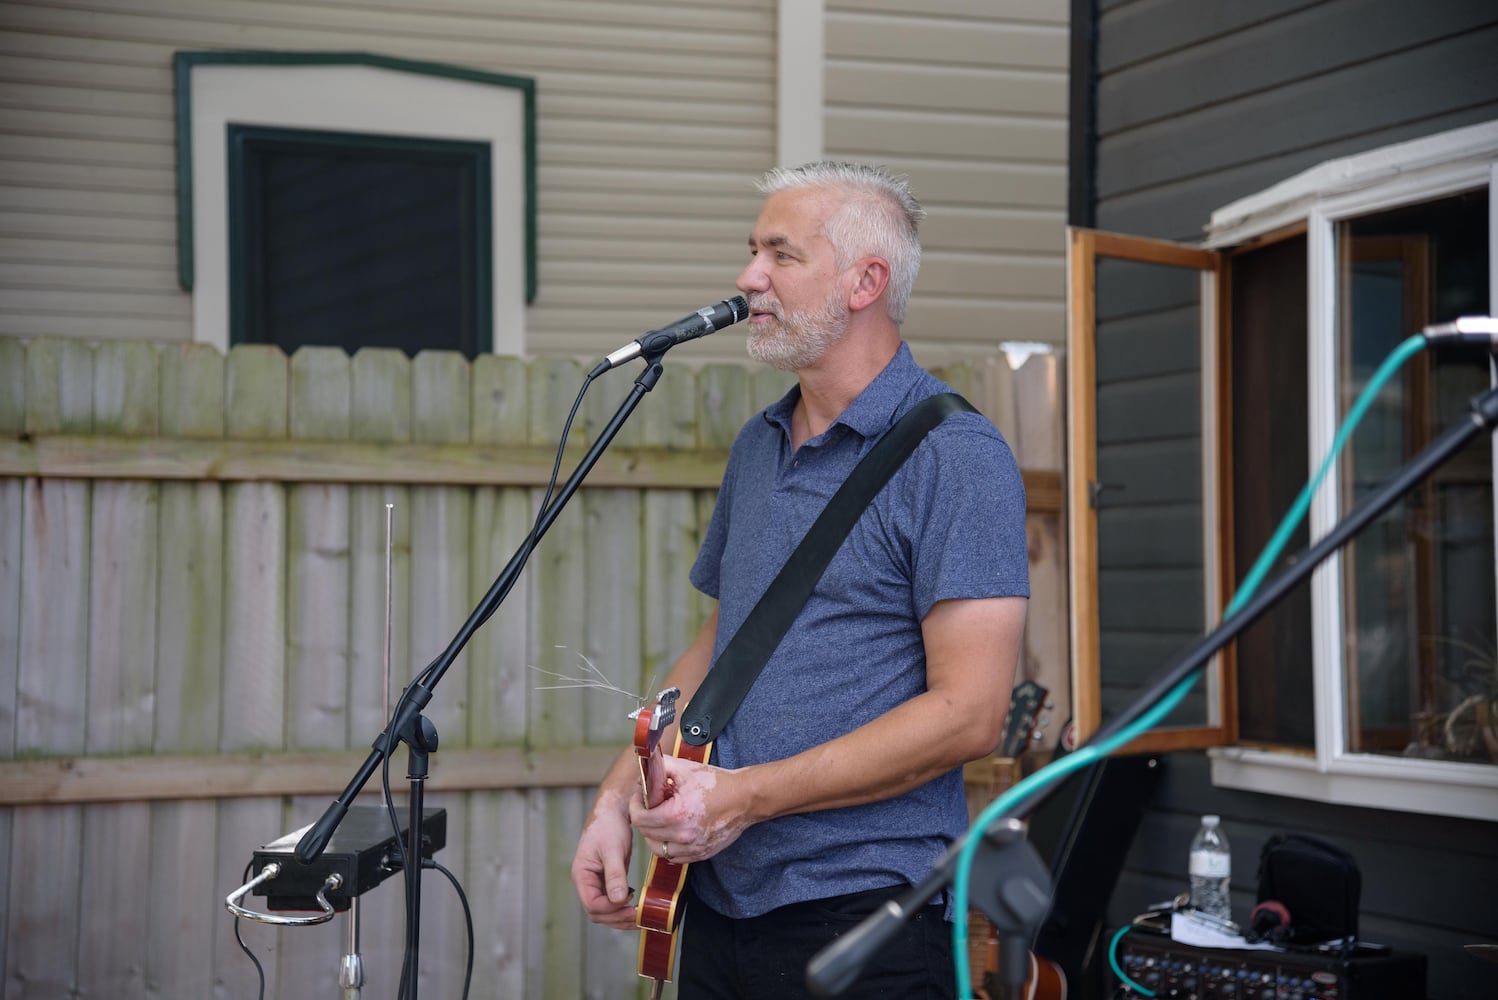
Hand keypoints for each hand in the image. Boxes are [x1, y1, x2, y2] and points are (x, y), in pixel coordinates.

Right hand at [571, 789, 638, 929]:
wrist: (614, 810)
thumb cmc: (609, 825)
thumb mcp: (613, 849)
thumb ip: (615, 875)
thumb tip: (618, 900)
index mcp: (582, 875)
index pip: (592, 904)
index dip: (610, 909)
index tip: (629, 904)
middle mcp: (587, 882)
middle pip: (598, 912)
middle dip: (617, 918)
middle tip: (639, 918)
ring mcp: (597, 882)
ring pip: (606, 911)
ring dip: (622, 918)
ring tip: (641, 918)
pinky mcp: (609, 880)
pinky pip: (614, 902)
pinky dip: (624, 909)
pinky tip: (638, 909)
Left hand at [630, 754, 750, 863]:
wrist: (744, 798)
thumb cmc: (718, 784)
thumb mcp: (686, 769)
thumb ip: (660, 767)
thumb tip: (644, 767)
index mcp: (675, 814)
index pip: (640, 819)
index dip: (635, 806)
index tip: (640, 798)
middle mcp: (682, 835)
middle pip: (647, 834)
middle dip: (644, 818)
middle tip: (650, 806)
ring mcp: (692, 847)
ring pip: (658, 849)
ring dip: (654, 835)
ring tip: (660, 820)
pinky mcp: (700, 854)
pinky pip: (674, 856)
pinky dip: (668, 846)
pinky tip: (672, 831)